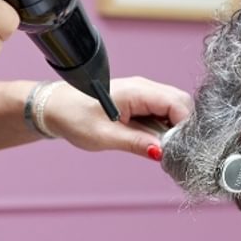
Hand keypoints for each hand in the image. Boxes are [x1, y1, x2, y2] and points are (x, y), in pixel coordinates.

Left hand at [41, 76, 192, 156]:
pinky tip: (154, 141)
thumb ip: (136, 143)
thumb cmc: (74, 117)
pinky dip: (165, 127)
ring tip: (161, 148)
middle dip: (183, 128)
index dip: (185, 127)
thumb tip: (162, 153)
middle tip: (172, 151)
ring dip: (174, 129)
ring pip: (175, 108)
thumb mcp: (105, 136)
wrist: (55, 107)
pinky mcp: (141, 101)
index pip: (178, 104)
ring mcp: (143, 93)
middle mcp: (144, 87)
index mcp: (137, 91)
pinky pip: (163, 112)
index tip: (179, 148)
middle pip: (182, 103)